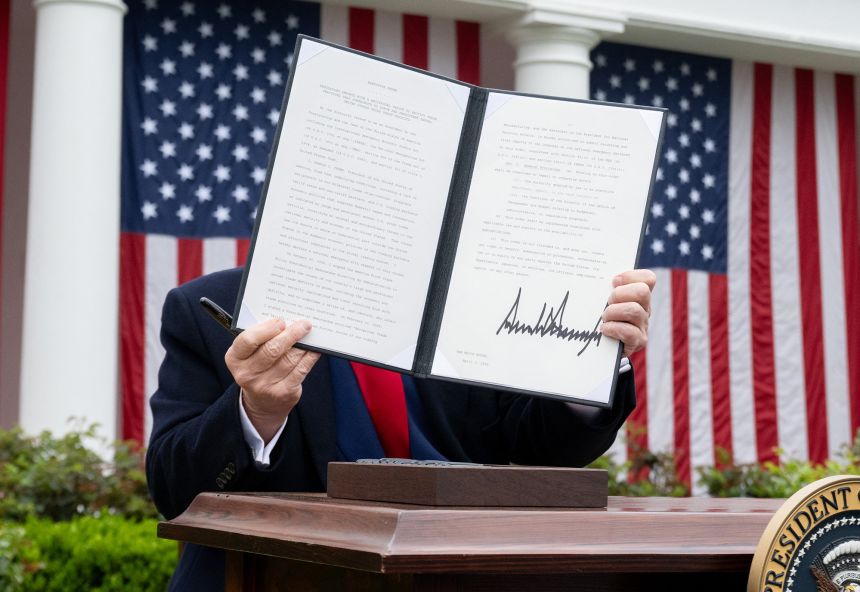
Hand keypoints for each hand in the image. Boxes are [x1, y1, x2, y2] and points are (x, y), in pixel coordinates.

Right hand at [224, 318, 320, 442]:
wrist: (262, 402)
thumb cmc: (258, 367)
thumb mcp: (250, 354)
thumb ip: (262, 338)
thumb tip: (288, 321)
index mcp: (235, 358)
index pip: (247, 340)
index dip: (266, 329)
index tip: (281, 321)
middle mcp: (247, 374)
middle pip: (271, 349)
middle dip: (290, 334)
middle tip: (303, 324)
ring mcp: (265, 386)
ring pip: (289, 359)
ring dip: (303, 344)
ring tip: (309, 333)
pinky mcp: (283, 393)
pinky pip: (300, 370)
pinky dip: (309, 357)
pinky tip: (314, 349)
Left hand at [600, 269, 655, 356]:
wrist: (603, 348)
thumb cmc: (601, 318)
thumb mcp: (603, 300)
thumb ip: (603, 288)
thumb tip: (591, 278)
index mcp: (638, 295)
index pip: (648, 278)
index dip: (631, 276)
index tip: (614, 282)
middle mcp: (644, 308)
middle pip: (642, 292)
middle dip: (619, 294)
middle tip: (608, 302)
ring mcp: (643, 325)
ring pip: (635, 311)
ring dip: (614, 312)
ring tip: (604, 317)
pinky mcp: (638, 341)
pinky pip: (630, 332)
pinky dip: (614, 328)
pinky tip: (604, 329)